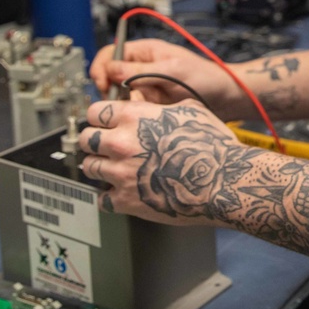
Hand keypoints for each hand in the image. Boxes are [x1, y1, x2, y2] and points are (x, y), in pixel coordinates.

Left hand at [79, 96, 244, 221]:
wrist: (223, 180)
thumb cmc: (213, 145)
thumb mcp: (189, 110)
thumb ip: (159, 108)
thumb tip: (150, 107)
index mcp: (135, 117)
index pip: (94, 112)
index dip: (100, 117)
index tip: (103, 122)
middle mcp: (121, 143)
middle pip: (85, 139)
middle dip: (95, 142)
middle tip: (105, 146)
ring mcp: (120, 173)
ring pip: (88, 167)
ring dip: (99, 167)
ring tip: (113, 168)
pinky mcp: (125, 200)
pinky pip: (101, 199)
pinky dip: (108, 196)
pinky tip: (121, 192)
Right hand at [90, 38, 240, 114]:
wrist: (225, 99)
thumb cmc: (205, 77)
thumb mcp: (172, 70)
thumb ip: (141, 70)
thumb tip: (111, 70)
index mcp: (144, 52)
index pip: (109, 54)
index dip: (101, 68)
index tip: (104, 84)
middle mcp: (141, 68)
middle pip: (110, 78)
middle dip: (113, 91)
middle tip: (125, 100)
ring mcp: (145, 87)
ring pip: (120, 97)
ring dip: (127, 104)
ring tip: (144, 107)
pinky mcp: (150, 105)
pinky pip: (133, 110)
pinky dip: (137, 114)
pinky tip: (149, 115)